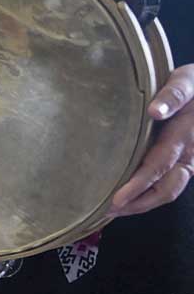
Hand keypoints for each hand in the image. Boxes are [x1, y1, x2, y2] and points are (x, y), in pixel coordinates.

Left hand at [109, 64, 193, 217]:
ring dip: (141, 204)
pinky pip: (167, 185)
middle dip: (137, 205)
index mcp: (184, 135)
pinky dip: (147, 196)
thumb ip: (173, 95)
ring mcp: (188, 161)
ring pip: (167, 191)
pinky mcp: (183, 164)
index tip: (117, 200)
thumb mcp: (186, 81)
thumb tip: (155, 111)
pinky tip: (126, 200)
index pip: (158, 167)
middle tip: (107, 212)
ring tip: (113, 212)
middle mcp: (188, 154)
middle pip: (165, 189)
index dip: (138, 185)